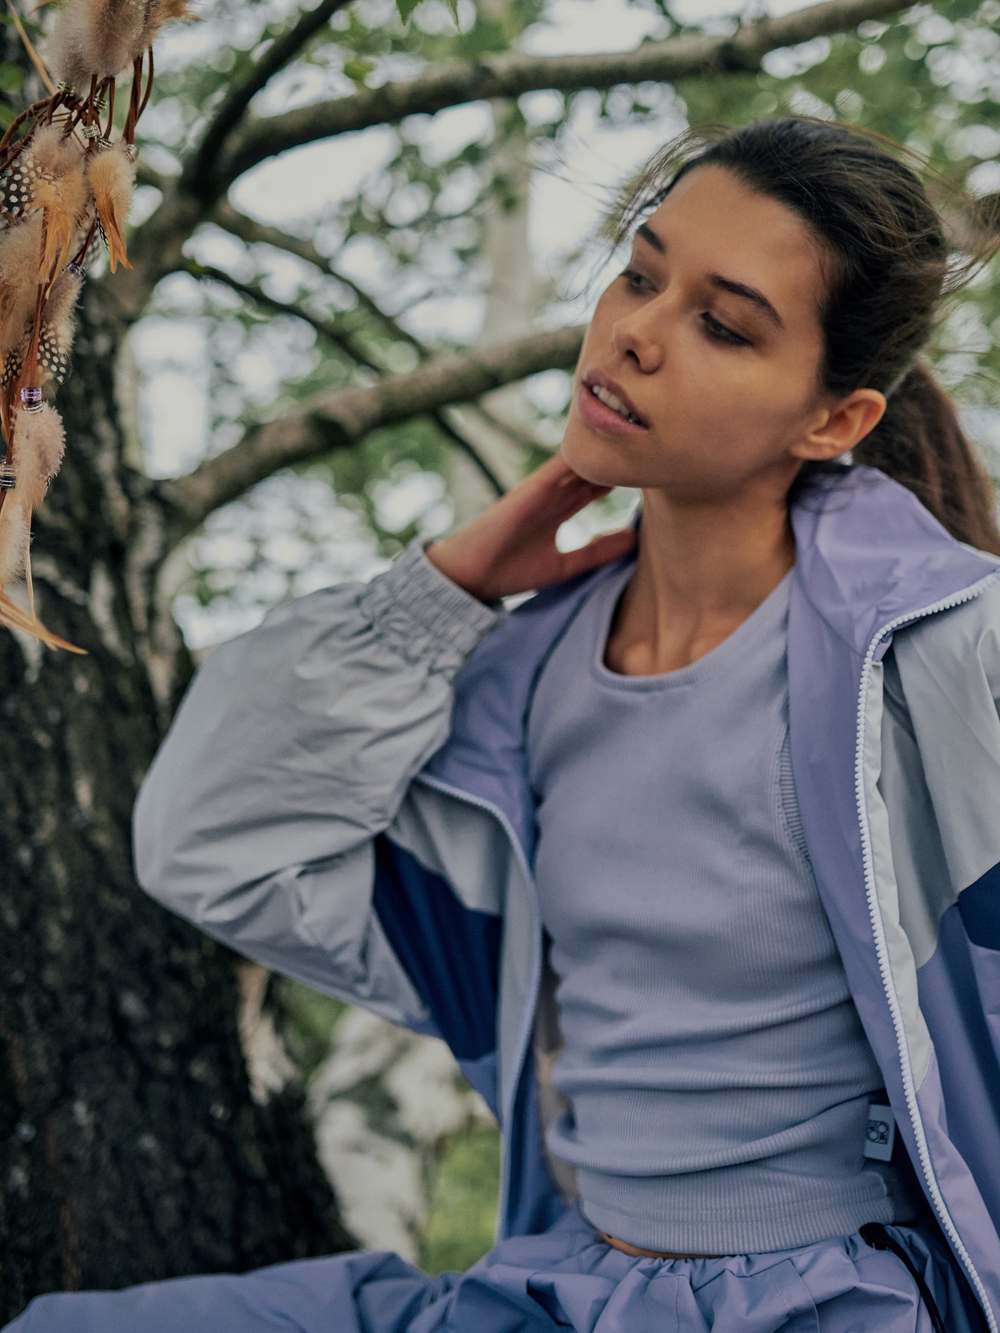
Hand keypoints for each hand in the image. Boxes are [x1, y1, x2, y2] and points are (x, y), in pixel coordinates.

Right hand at [426, 454, 637, 602]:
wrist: (472, 576)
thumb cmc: (512, 572)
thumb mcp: (567, 565)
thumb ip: (598, 551)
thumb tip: (634, 541)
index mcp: (560, 507)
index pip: (599, 484)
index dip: (625, 473)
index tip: (655, 464)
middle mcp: (554, 492)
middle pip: (594, 465)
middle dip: (620, 453)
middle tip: (656, 436)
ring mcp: (543, 487)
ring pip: (581, 459)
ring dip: (604, 445)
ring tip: (637, 424)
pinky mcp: (532, 489)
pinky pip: (560, 465)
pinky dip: (581, 452)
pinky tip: (604, 437)